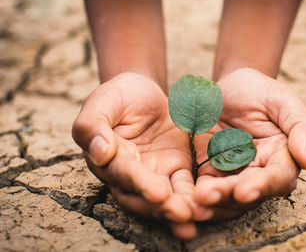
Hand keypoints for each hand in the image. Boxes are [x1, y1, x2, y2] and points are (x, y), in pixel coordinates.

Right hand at [72, 73, 210, 238]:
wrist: (145, 92)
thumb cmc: (119, 95)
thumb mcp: (103, 102)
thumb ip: (93, 125)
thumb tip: (98, 153)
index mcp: (109, 158)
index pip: (124, 174)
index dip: (140, 184)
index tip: (157, 194)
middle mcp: (130, 174)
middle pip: (143, 197)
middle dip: (162, 208)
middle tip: (181, 214)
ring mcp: (155, 173)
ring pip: (166, 197)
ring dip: (179, 209)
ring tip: (195, 217)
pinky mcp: (176, 168)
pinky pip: (185, 185)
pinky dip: (194, 196)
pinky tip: (208, 205)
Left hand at [193, 68, 305, 218]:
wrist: (226, 86)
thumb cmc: (258, 90)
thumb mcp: (281, 99)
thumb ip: (301, 125)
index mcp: (282, 156)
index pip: (278, 178)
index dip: (263, 186)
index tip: (245, 191)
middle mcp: (260, 171)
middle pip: (249, 192)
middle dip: (229, 196)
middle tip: (207, 196)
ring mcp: (234, 174)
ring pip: (227, 197)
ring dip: (212, 201)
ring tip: (194, 199)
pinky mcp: (211, 172)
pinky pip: (206, 188)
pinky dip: (196, 195)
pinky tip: (185, 196)